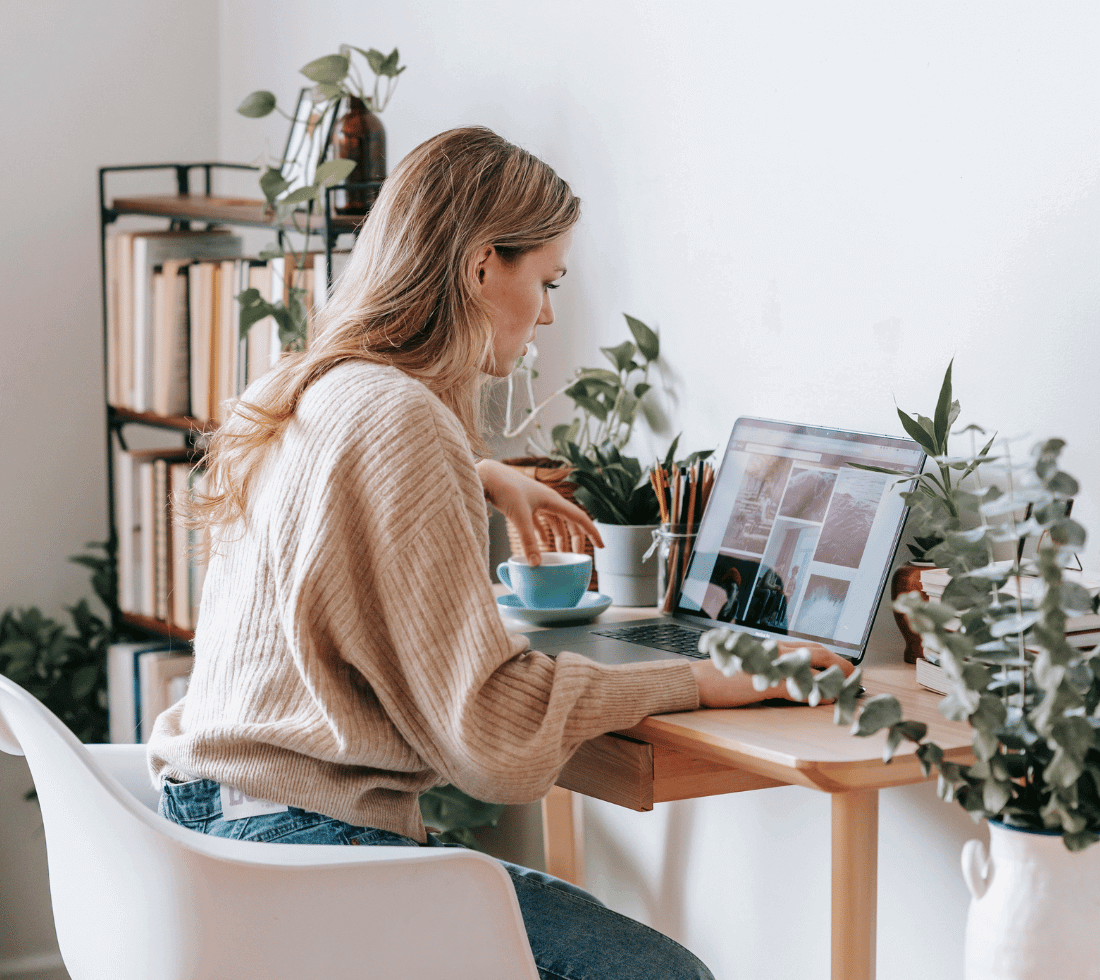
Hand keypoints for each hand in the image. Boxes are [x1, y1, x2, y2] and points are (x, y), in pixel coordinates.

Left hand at [476, 459, 602, 563]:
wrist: (485, 475)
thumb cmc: (504, 488)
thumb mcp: (519, 516)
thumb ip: (529, 541)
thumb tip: (537, 564)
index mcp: (553, 500)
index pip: (580, 518)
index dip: (592, 533)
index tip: (601, 546)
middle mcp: (548, 499)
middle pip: (570, 521)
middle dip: (576, 539)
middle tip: (578, 555)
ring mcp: (536, 501)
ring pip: (555, 521)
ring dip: (560, 536)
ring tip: (560, 553)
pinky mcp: (524, 504)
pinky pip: (540, 520)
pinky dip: (543, 532)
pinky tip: (540, 541)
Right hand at [690, 640, 854, 707]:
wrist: (695, 681)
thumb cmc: (718, 678)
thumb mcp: (748, 671)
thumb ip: (770, 674)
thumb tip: (791, 683)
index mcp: (770, 647)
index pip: (808, 647)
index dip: (830, 656)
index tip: (844, 667)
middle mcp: (773, 651)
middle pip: (817, 652)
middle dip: (840, 664)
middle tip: (856, 678)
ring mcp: (771, 665)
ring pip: (812, 666)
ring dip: (834, 677)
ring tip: (851, 687)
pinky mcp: (765, 682)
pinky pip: (797, 686)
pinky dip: (814, 693)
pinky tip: (827, 700)